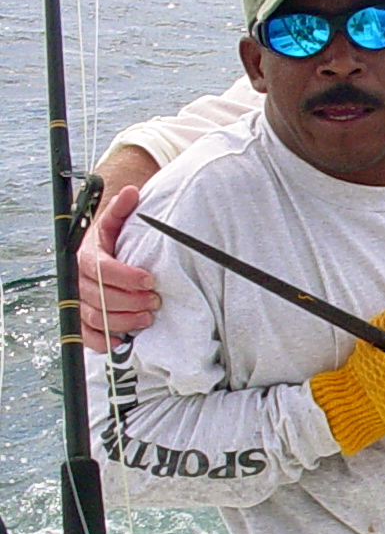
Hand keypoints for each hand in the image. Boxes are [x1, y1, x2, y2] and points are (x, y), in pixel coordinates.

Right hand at [79, 185, 160, 351]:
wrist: (107, 254)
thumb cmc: (117, 241)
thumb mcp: (119, 223)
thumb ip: (123, 209)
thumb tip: (131, 191)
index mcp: (87, 255)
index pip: (101, 268)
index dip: (125, 276)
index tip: (149, 280)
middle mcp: (80, 279)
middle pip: (99, 296)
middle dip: (130, 301)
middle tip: (155, 301)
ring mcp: (81, 300)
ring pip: (96, 316)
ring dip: (124, 320)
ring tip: (149, 317)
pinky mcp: (84, 319)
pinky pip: (87, 335)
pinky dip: (104, 341)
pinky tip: (124, 340)